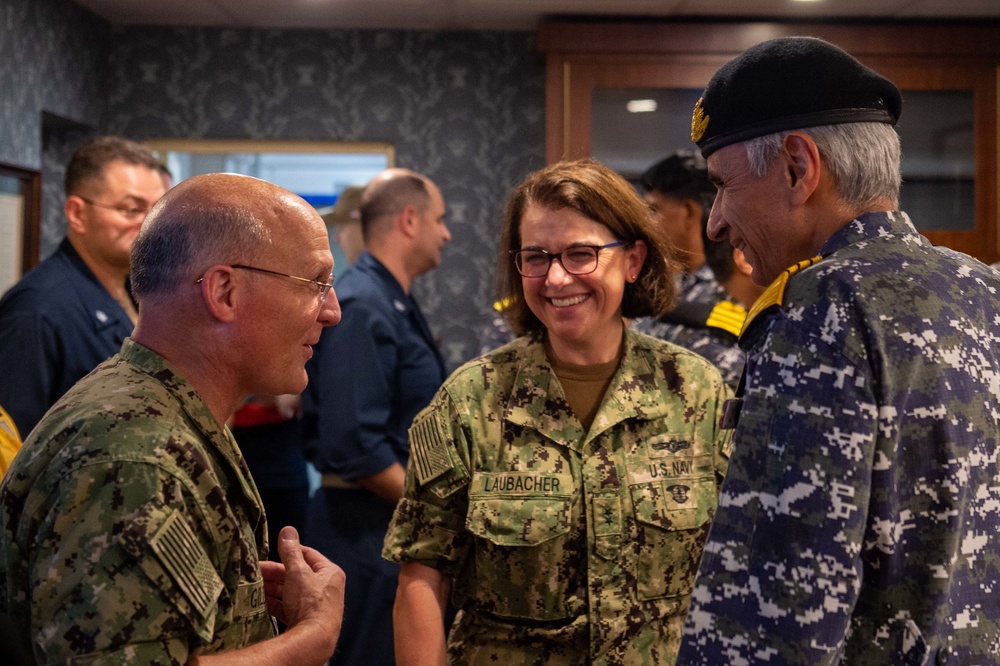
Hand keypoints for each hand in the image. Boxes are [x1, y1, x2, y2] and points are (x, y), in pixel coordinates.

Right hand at [264, 526, 344, 642]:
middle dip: (274, 573)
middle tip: (253, 572)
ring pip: (290, 591)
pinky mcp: (304, 620)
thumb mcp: (298, 572)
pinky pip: (287, 607)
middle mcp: (325, 588)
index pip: (308, 555)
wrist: (313, 639)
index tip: (272, 550)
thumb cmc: (309, 601)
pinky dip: (274, 603)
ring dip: (272, 588)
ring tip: (252, 586)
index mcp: (329, 572)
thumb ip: (291, 551)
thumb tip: (287, 529)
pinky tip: (259, 602)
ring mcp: (314, 605)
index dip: (290, 551)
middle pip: (296, 574)